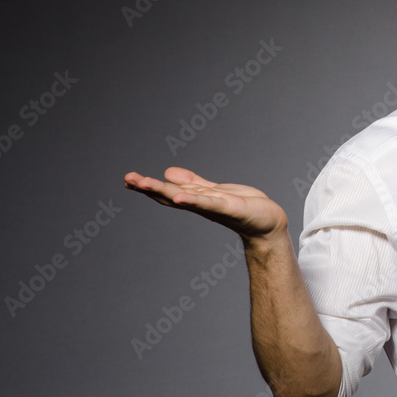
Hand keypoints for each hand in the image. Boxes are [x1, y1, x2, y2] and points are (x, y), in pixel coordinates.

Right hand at [123, 167, 286, 239]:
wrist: (268, 223)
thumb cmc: (244, 208)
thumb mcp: (215, 191)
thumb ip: (193, 183)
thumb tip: (168, 173)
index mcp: (197, 199)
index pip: (169, 191)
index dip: (149, 186)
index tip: (128, 179)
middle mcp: (202, 204)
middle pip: (172, 194)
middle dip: (150, 187)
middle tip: (128, 179)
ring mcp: (215, 207)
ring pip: (186, 197)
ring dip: (165, 191)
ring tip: (145, 184)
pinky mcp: (231, 208)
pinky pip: (210, 204)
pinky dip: (194, 200)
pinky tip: (179, 196)